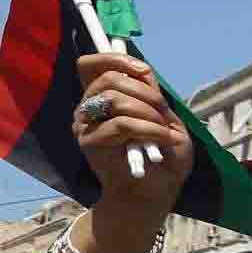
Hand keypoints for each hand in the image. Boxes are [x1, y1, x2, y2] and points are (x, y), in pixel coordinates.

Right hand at [67, 53, 189, 252]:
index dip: (115, 59)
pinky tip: (162, 141)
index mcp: (104, 98)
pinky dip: (148, 129)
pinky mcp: (89, 142)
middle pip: (106, 78)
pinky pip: (120, 124)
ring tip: (164, 131)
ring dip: (147, 112)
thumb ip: (152, 95)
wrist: (155, 193)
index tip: (146, 72)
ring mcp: (85, 125)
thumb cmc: (163, 158)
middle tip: (163, 111)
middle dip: (143, 91)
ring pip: (112, 99)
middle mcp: (89, 108)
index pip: (91, 65)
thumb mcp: (165, 119)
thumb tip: (143, 70)